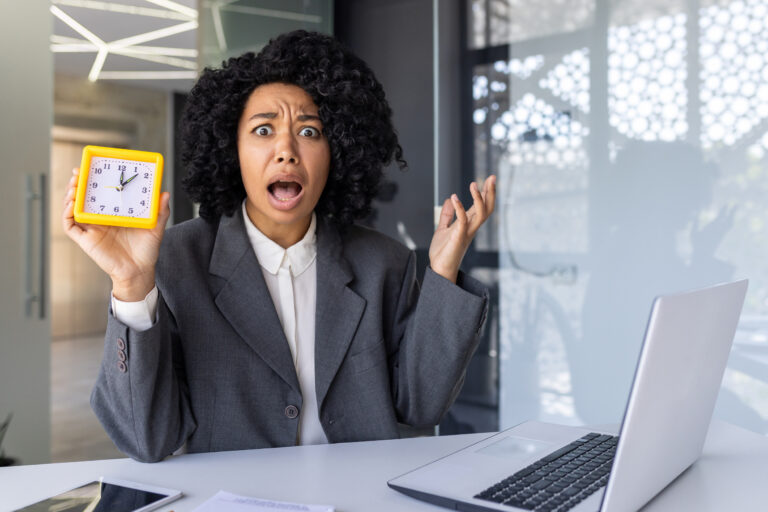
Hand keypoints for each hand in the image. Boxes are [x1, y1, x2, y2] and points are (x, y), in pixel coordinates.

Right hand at [62, 167, 170, 300]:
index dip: (93, 180)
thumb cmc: (146, 250)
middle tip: (78, 172)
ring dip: (70, 196)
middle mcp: (100, 219)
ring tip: (74, 186)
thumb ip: (161, 211)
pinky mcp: (85, 240)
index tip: (92, 167)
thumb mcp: (155, 227)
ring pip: (73, 209)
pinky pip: (70, 226)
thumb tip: (164, 193)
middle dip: (77, 184)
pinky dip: (67, 215)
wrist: (140, 271)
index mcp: (113, 213)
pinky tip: (72, 205)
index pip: (100, 192)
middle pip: (82, 197)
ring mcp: (91, 229)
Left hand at [429, 175, 495, 282]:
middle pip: (487, 208)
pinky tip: (454, 198)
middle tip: (492, 177)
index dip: (486, 192)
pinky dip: (460, 208)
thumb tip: (448, 200)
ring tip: (474, 184)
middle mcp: (471, 227)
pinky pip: (462, 221)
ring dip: (479, 198)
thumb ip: (447, 216)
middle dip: (490, 193)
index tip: (489, 178)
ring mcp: (467, 232)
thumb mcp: (442, 229)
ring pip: (481, 214)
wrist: (439, 269)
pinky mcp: (459, 237)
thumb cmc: (442, 252)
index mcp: (468, 224)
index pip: (481, 206)